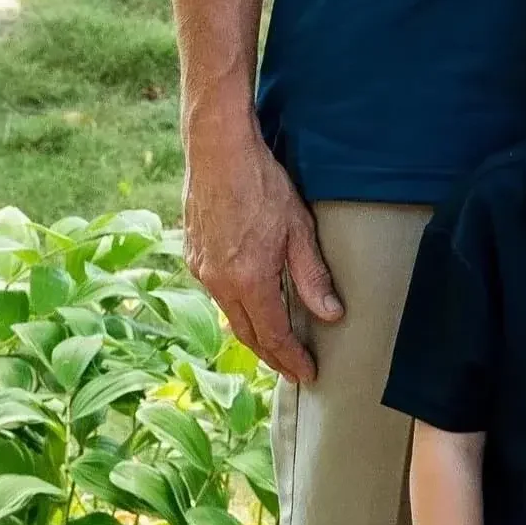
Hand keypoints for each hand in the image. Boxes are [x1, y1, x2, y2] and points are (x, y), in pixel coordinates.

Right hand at [182, 120, 341, 383]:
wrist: (217, 150)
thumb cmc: (261, 183)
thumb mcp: (298, 229)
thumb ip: (312, 276)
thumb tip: (331, 315)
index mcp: (248, 280)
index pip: (273, 335)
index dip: (292, 358)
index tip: (309, 374)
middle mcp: (219, 283)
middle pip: (248, 334)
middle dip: (273, 355)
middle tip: (295, 369)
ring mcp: (201, 269)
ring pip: (231, 315)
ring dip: (254, 333)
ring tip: (277, 344)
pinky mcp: (194, 255)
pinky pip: (218, 294)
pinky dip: (238, 308)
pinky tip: (251, 305)